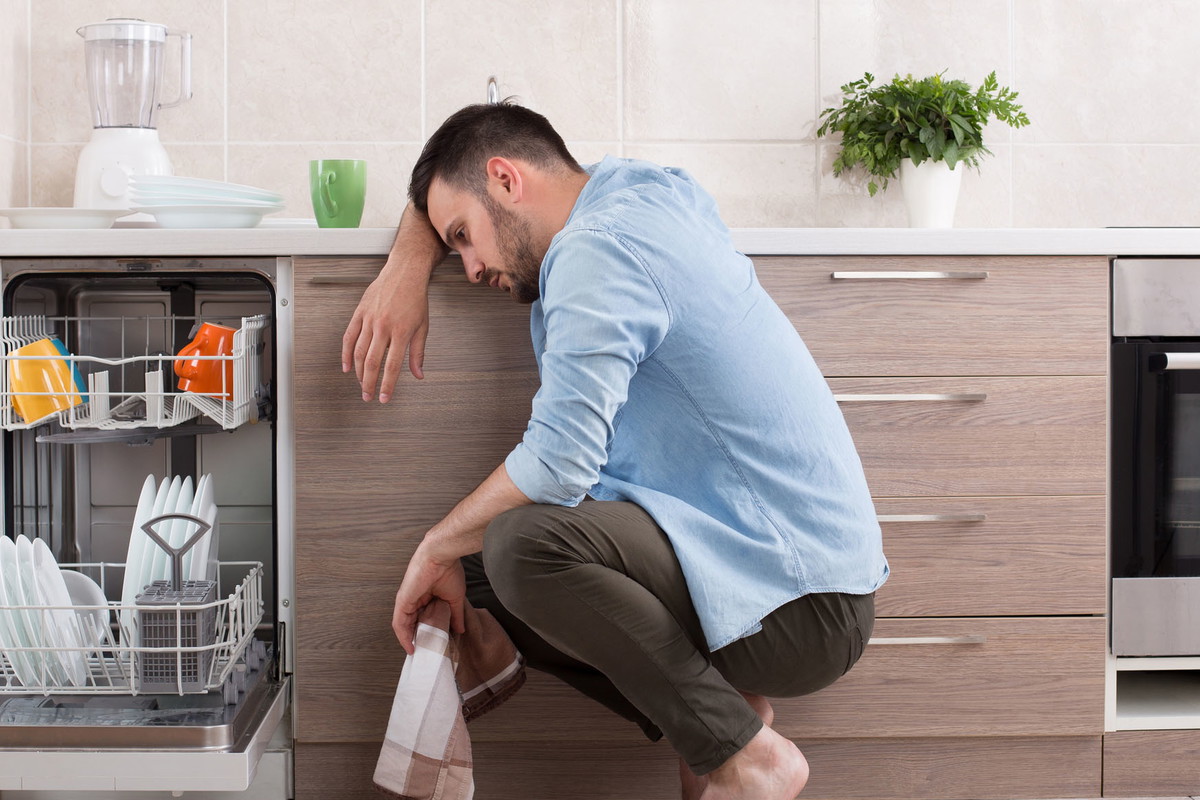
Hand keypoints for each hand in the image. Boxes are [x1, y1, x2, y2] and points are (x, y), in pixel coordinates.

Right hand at [342, 203, 446, 401]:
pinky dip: (346, 354)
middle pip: (371, 363)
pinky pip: (349, 337)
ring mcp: (369, 319)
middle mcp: (383, 327)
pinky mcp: (359, 313)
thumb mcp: (422, 327)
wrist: (404, 273)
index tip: (384, 399)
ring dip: (358, 372)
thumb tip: (418, 375)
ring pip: (358, 352)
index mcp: (401, 332)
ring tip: (361, 384)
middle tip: (369, 397)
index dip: (387, 385)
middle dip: (369, 384)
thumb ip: (418, 353)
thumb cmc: (416, 300)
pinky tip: (346, 367)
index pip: (391, 366)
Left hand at [392, 541, 466, 654]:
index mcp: (427, 597)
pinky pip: (399, 623)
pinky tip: (409, 646)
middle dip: (418, 639)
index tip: (434, 644)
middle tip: (425, 653)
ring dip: (410, 640)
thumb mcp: (454, 599)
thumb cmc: (448, 570)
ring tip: (417, 653)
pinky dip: (403, 636)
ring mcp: (407, 601)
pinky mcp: (403, 601)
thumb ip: (455, 615)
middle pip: (413, 624)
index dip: (427, 632)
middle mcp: (415, 600)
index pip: (424, 619)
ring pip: (404, 626)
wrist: (441, 556)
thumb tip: (460, 629)